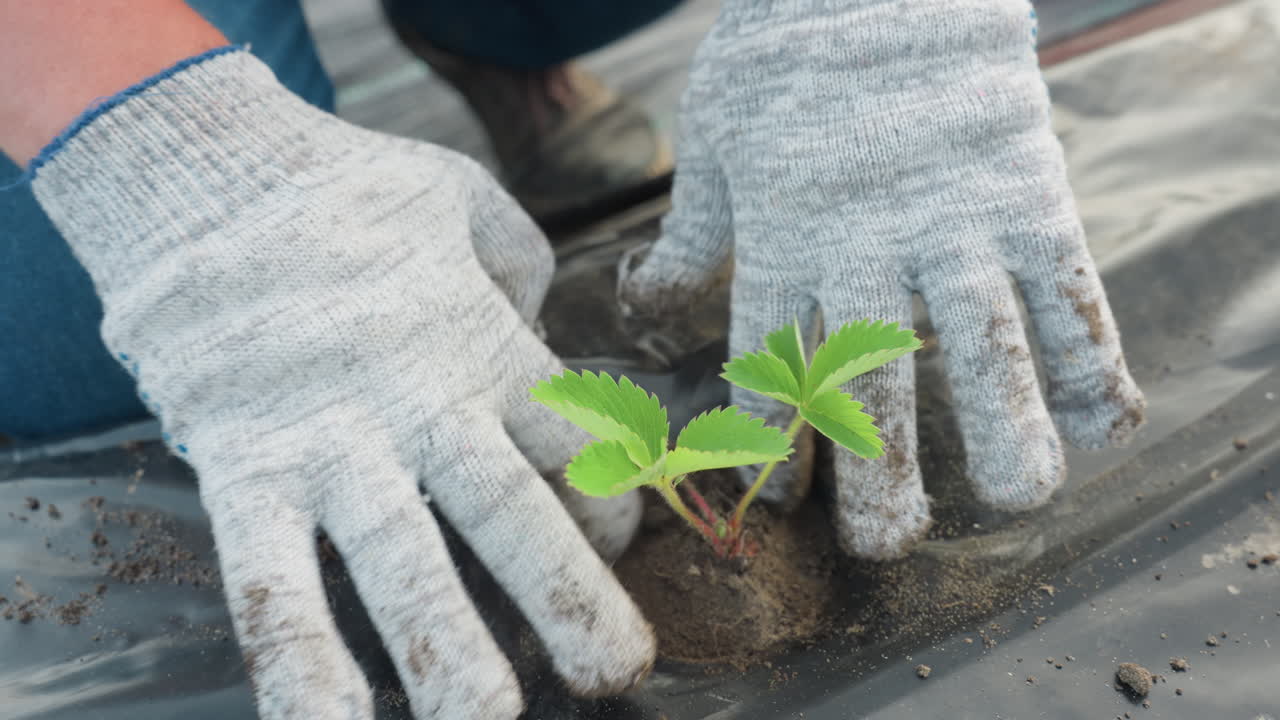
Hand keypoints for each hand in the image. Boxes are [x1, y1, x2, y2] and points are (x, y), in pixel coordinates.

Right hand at [31, 49, 652, 718]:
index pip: (573, 441)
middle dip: (566, 596)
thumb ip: (520, 266)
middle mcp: (418, 403)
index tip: (615, 544)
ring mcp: (329, 439)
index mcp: (483, 342)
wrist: (207, 171)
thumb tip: (541, 325)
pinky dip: (296, 659)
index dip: (608, 502)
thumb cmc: (347, 190)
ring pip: (397, 561)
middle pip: (507, 510)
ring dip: (444, 650)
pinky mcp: (244, 465)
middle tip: (616, 671)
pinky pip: (270, 576)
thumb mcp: (463, 201)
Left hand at [619, 0, 1144, 558]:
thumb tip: (641, 296)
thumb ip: (691, 230)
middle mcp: (865, 251)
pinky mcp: (1026, 191)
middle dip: (880, 471)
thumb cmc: (784, 45)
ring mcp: (952, 224)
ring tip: (1020, 500)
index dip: (768, 443)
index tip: (777, 499)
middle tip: (888, 545)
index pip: (768, 368)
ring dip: (1005, 430)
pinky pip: (1065, 287)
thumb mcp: (713, 133)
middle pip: (872, 383)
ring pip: (982, 348)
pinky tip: (1102, 420)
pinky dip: (1088, 353)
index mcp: (782, 243)